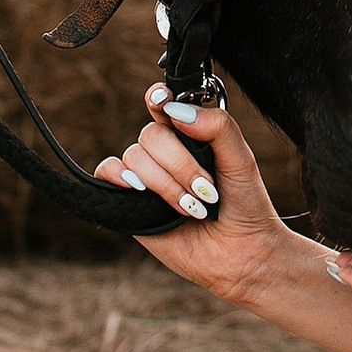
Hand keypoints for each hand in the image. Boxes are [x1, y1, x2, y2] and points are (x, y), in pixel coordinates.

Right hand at [95, 84, 300, 307]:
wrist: (242, 253)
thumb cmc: (245, 205)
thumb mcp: (241, 160)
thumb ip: (218, 127)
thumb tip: (176, 111)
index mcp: (189, 136)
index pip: (163, 104)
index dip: (159, 98)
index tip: (165, 104)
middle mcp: (164, 154)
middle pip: (151, 135)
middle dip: (179, 163)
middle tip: (206, 190)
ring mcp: (146, 178)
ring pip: (133, 156)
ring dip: (164, 183)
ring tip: (191, 208)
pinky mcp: (129, 203)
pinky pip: (106, 172)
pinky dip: (120, 178)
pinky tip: (141, 192)